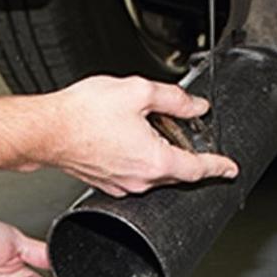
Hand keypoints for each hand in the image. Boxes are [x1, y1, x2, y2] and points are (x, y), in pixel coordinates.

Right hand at [44, 75, 238, 196]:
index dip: (218, 166)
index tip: (230, 168)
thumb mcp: (138, 92)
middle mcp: (140, 180)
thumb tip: (195, 107)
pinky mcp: (105, 183)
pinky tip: (127, 138)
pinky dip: (139, 159)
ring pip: (154, 173)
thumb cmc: (83, 114)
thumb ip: (175, 99)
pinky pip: (133, 174)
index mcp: (155, 161)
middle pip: (177, 172)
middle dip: (185, 152)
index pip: (198, 169)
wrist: (46, 130)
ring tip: (147, 128)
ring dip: (160, 154)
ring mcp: (121, 184)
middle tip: (180, 128)